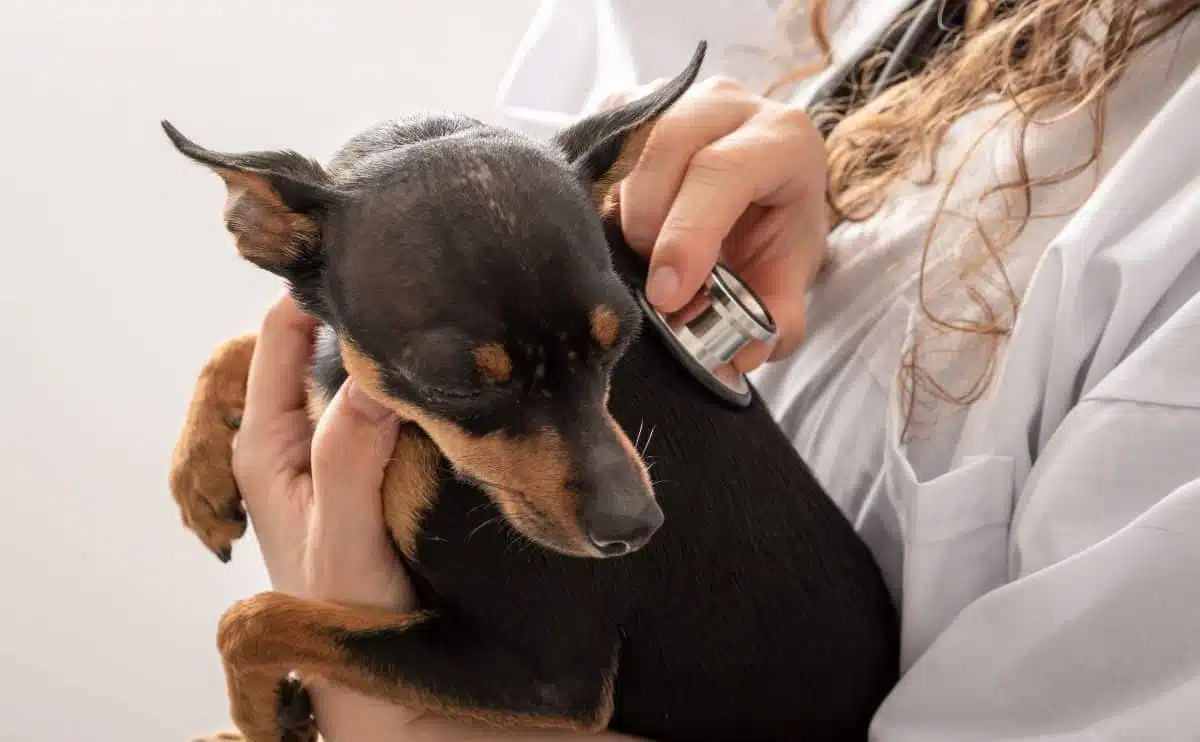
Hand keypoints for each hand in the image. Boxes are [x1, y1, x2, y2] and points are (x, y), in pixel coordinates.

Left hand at [232, 293, 417, 738]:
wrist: (378, 674)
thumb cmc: (347, 609)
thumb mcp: (342, 534)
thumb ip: (349, 455)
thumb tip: (380, 372)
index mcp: (267, 438)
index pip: (282, 328)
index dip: (324, 286)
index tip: (382, 258)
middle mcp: (299, 431)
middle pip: (328, 336)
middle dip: (374, 308)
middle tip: (434, 280)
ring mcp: (341, 445)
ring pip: (369, 368)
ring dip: (405, 347)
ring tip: (458, 315)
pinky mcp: (379, 462)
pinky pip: (398, 403)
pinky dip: (426, 384)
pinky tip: (468, 374)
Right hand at [600, 77, 828, 370]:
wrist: (760, 190)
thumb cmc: (775, 228)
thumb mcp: (789, 274)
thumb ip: (776, 319)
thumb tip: (738, 354)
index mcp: (781, 139)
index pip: (725, 172)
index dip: (688, 236)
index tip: (667, 294)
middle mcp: (727, 103)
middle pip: (666, 148)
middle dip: (648, 226)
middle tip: (653, 282)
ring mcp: (674, 97)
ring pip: (625, 145)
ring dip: (620, 212)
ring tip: (640, 256)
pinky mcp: (630, 105)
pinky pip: (598, 146)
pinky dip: (600, 193)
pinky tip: (616, 227)